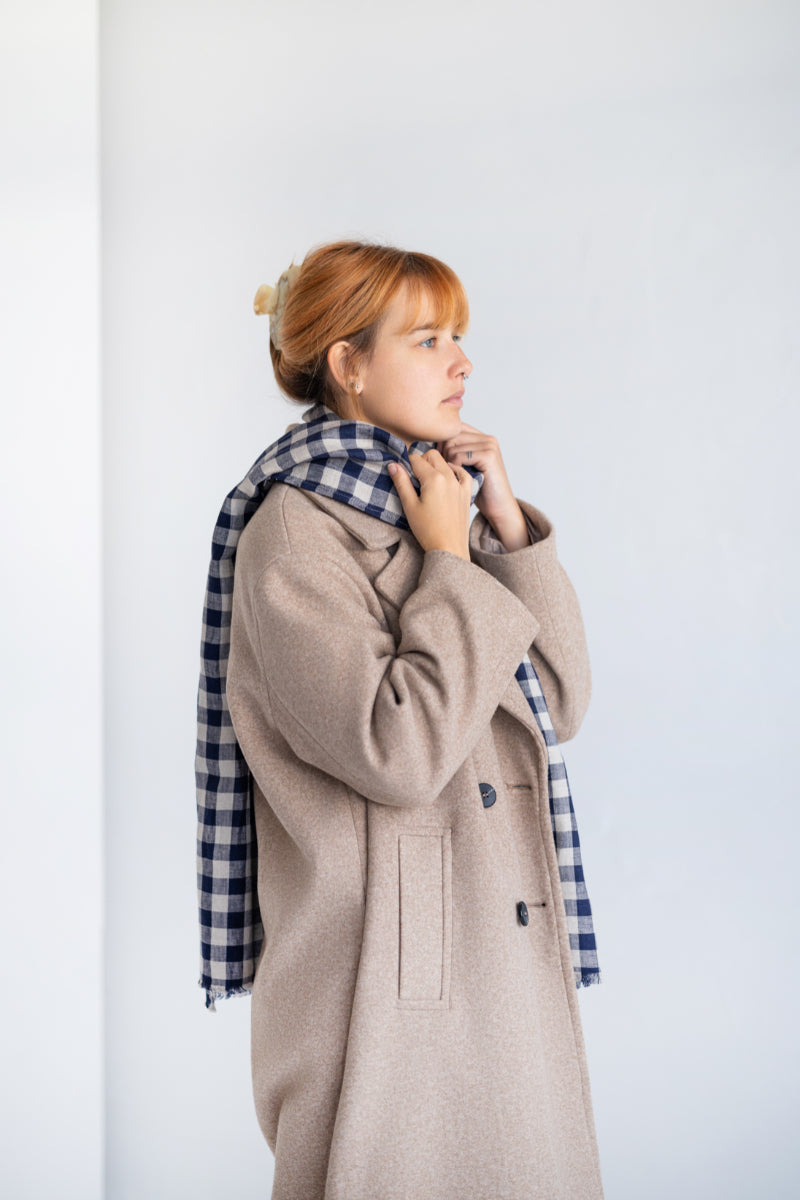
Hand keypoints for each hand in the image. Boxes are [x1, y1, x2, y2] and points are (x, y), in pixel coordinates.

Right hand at [388, 448, 471, 560]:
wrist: (449, 548)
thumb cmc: (428, 530)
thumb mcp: (410, 506)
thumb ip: (401, 482)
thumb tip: (393, 464)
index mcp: (433, 479)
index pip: (416, 458)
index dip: (406, 463)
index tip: (402, 472)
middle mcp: (449, 477)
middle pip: (433, 455)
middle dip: (421, 460)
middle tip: (414, 476)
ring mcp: (460, 485)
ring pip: (446, 462)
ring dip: (436, 465)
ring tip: (428, 480)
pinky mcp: (466, 493)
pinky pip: (462, 473)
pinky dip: (454, 471)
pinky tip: (447, 478)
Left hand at [436, 422, 529, 551]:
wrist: (499, 508)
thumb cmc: (480, 491)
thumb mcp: (466, 468)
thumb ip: (454, 452)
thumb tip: (430, 445)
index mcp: (482, 438)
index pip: (452, 428)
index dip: (441, 443)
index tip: (438, 461)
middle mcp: (487, 438)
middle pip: (450, 435)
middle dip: (442, 453)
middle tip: (446, 472)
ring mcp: (489, 445)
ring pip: (451, 445)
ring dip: (446, 463)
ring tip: (454, 477)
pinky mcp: (488, 456)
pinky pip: (458, 456)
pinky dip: (454, 468)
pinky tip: (459, 479)